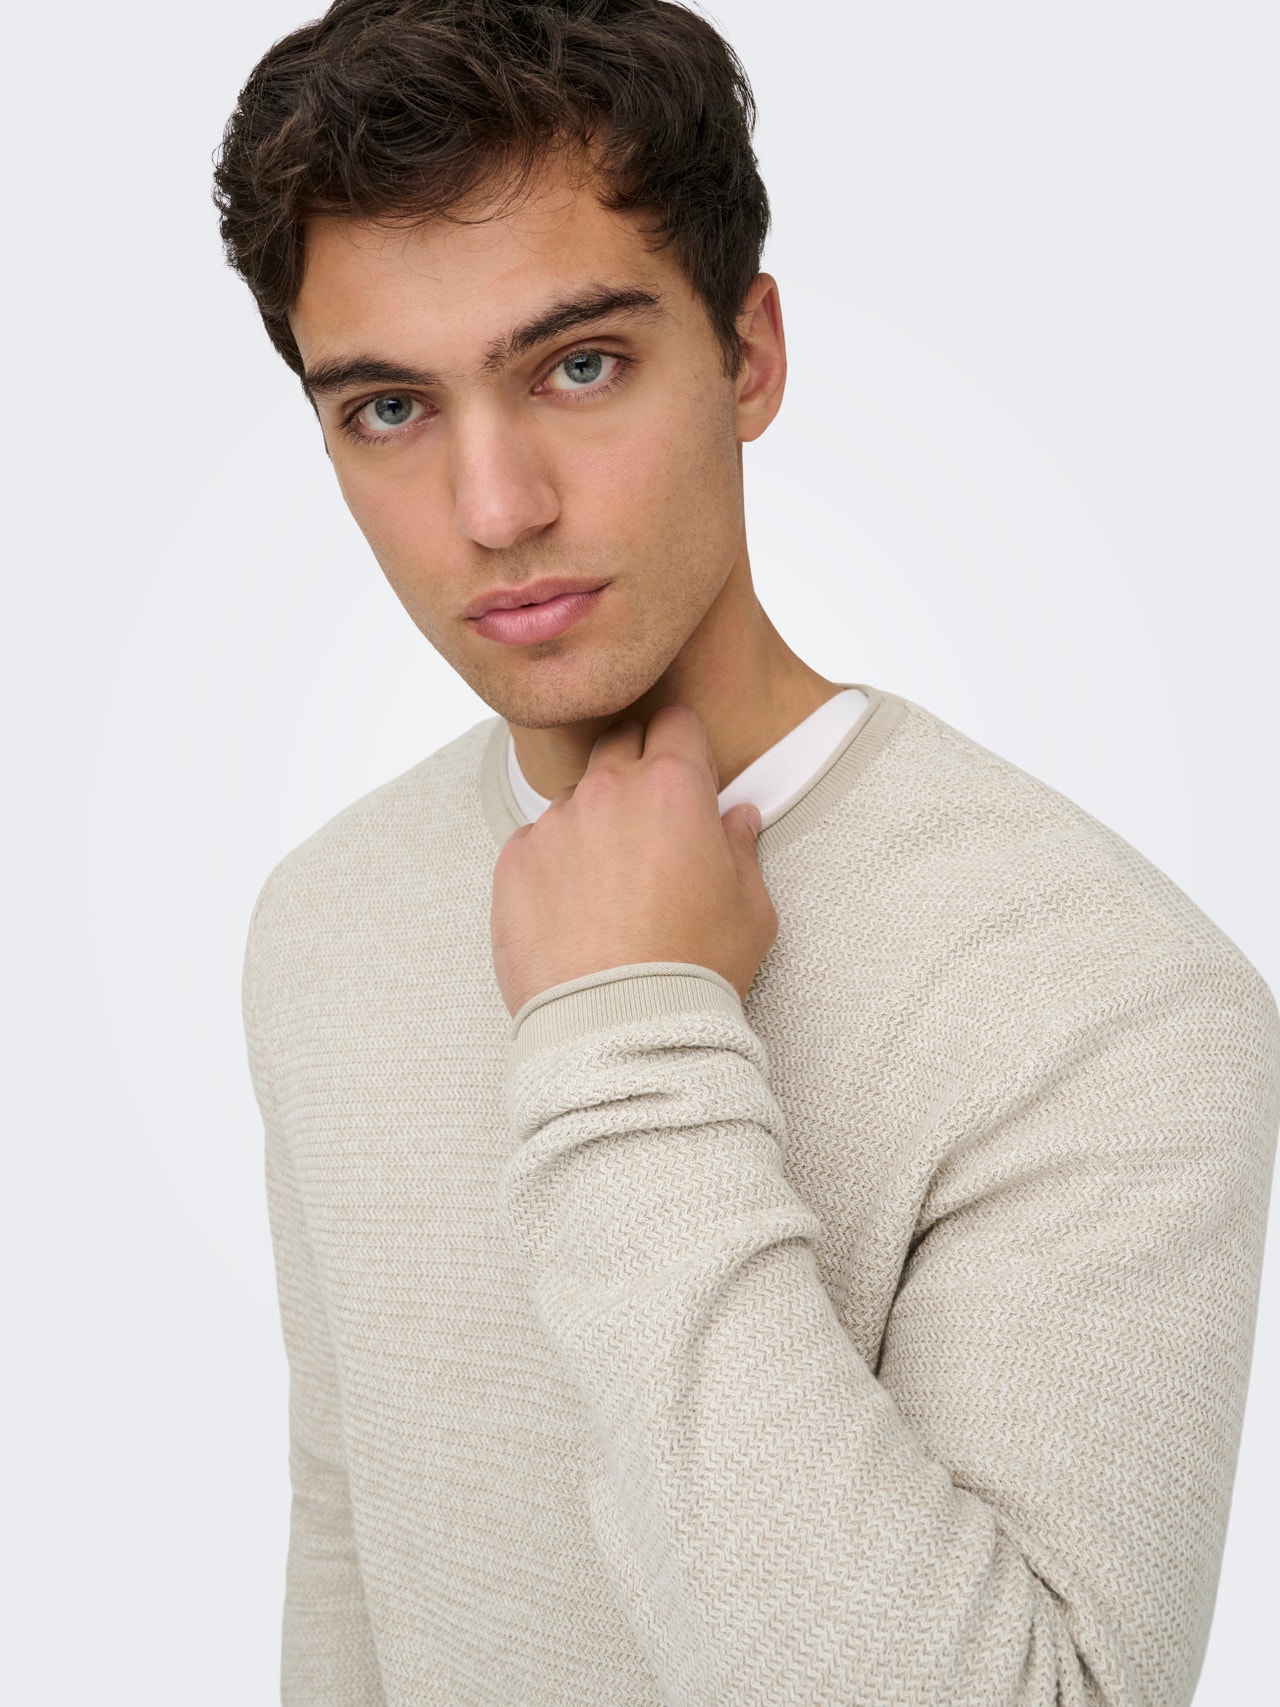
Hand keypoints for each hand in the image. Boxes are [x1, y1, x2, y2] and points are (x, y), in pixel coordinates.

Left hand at [491, 705, 777, 1015]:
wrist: (617, 1028)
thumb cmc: (694, 971)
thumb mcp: (751, 910)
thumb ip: (741, 849)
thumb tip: (737, 818)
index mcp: (673, 788)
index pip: (678, 723)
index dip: (687, 745)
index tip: (691, 774)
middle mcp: (607, 791)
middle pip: (619, 741)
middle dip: (637, 765)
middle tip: (651, 819)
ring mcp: (553, 824)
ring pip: (573, 796)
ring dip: (592, 820)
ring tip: (608, 883)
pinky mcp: (513, 862)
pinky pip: (535, 841)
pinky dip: (553, 862)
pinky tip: (572, 910)